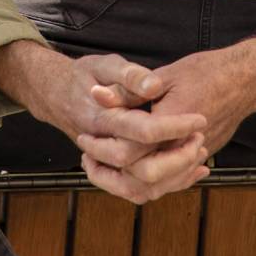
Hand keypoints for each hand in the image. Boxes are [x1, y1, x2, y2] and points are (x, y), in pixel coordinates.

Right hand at [0, 39, 207, 198]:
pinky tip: (193, 170)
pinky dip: (167, 185)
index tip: (199, 118)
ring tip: (200, 153)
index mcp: (102, 118)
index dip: (174, 126)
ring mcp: (105, 164)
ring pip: (142, 188)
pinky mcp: (112, 171)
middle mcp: (102, 147)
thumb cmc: (83, 76)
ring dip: (175, 177)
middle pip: (143, 169)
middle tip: (200, 137)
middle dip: (178, 158)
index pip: (142, 130)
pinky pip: (138, 191)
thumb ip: (130, 75)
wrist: (55, 95)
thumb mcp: (105, 64)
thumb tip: (154, 85)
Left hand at [80, 36, 255, 201]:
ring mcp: (194, 156)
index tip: (85, 138)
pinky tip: (134, 168)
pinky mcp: (200, 158)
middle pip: (142, 180)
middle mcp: (183, 147)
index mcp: (171, 125)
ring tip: (104, 166)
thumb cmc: (206, 71)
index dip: (103, 149)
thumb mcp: (164, 75)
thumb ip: (128, 90)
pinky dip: (151, 180)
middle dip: (111, 174)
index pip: (130, 153)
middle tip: (89, 158)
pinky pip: (172, 181)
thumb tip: (95, 94)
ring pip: (157, 187)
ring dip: (128, 182)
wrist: (245, 80)